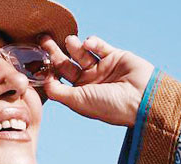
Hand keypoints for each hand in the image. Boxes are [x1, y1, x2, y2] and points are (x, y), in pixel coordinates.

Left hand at [38, 34, 154, 126]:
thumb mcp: (78, 101)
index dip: (48, 70)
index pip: (59, 79)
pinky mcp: (115, 57)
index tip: (38, 61)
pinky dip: (93, 42)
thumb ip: (57, 92)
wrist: (142, 99)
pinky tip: (89, 43)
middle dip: (55, 52)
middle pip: (67, 64)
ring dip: (74, 46)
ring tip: (70, 41)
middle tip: (44, 40)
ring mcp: (102, 69)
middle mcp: (89, 82)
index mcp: (80, 95)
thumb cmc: (109, 106)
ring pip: (82, 53)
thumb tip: (43, 82)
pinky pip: (99, 46)